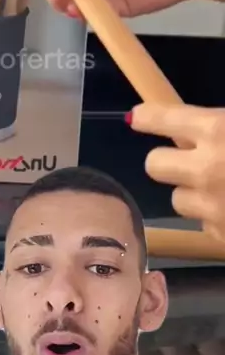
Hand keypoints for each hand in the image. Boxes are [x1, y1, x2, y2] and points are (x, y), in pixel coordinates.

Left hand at [128, 103, 224, 242]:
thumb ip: (217, 129)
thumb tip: (193, 132)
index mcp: (217, 131)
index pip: (162, 117)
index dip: (147, 118)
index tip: (138, 118)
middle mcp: (205, 168)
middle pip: (154, 165)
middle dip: (167, 163)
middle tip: (186, 161)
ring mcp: (211, 207)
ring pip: (178, 200)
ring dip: (193, 195)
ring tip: (221, 191)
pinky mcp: (219, 237)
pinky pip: (205, 225)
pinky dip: (216, 219)